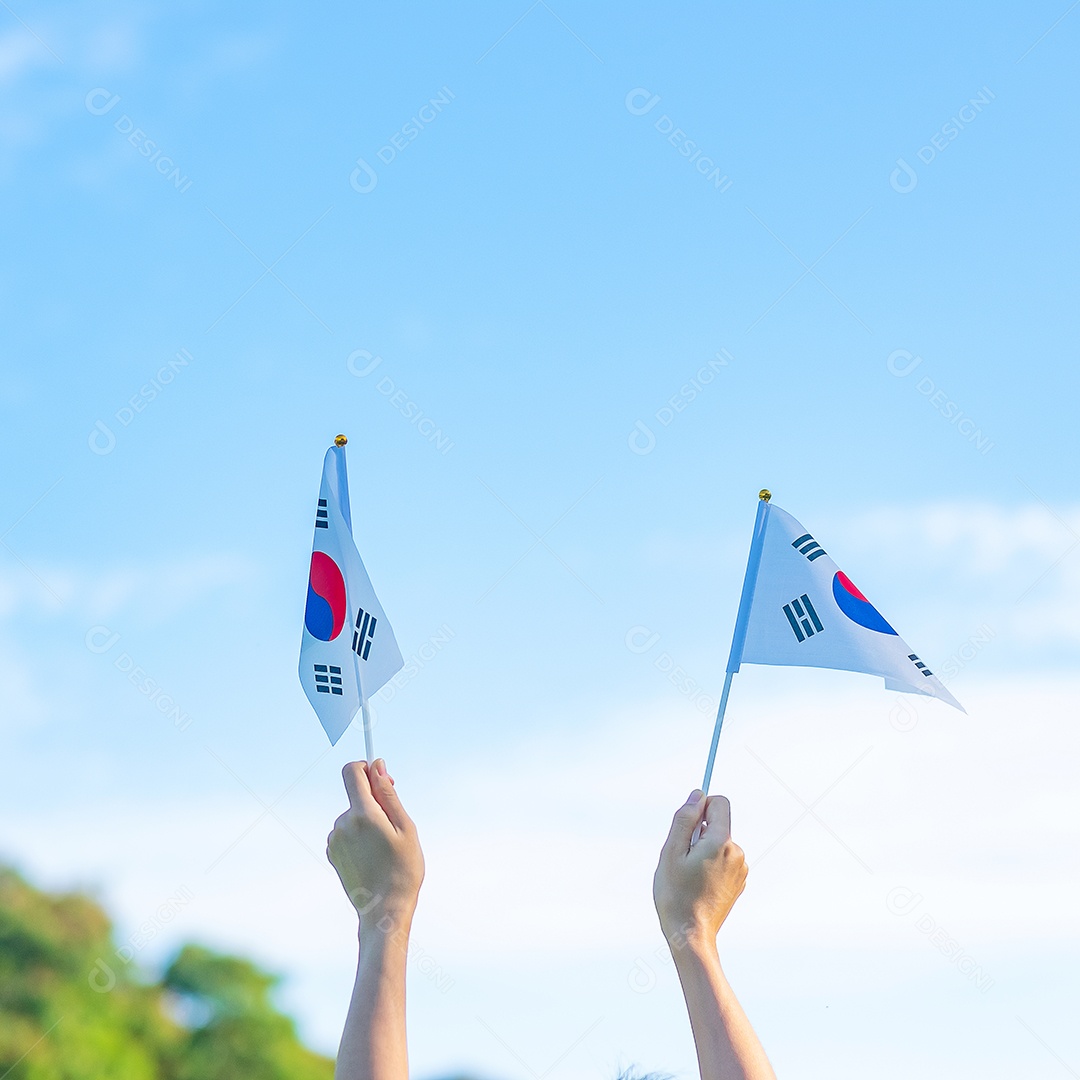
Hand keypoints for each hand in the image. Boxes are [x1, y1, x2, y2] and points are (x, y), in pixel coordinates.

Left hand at [327, 759, 424, 928]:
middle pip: (356, 795)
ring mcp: (334, 839)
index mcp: (362, 814)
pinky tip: (373, 856)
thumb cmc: (403, 870)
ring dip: (368, 821)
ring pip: (353, 815)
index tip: (383, 780)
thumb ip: (389, 794)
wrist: (384, 912)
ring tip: (384, 848)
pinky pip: (347, 831)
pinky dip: (359, 836)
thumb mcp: (405, 828)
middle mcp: (342, 824)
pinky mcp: (332, 853)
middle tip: (395, 824)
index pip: (352, 771)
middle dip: (374, 800)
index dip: (367, 768)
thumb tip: (377, 766)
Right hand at [653, 790, 746, 947]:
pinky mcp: (739, 883)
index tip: (687, 825)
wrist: (690, 936)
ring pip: (719, 843)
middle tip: (682, 859)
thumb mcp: (671, 852)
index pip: (719, 803)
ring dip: (703, 851)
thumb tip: (698, 794)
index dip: (701, 807)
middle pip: (718, 824)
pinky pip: (723, 860)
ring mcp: (740, 869)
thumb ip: (685, 819)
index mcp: (722, 842)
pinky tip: (698, 885)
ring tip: (689, 875)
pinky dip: (710, 865)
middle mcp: (737, 852)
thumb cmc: (676, 894)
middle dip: (699, 832)